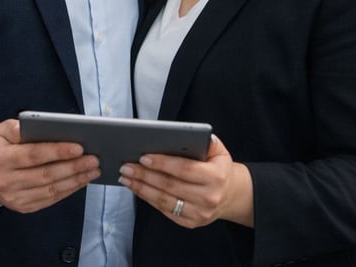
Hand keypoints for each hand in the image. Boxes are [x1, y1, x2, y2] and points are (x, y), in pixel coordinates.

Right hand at [0, 118, 100, 213]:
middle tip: (93, 158)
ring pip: (51, 190)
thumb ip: (18, 127)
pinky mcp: (23, 207)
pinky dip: (68, 190)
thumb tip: (41, 126)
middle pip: (45, 175)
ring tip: (92, 169)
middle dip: (73, 167)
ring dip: (75, 180)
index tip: (78, 147)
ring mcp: (15, 198)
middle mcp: (6, 181)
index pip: (32, 155)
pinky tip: (81, 180)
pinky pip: (50, 199)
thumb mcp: (0, 131)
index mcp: (0, 159)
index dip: (57, 151)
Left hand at [118, 134, 253, 227]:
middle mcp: (209, 198)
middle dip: (144, 175)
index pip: (184, 169)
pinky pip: (164, 210)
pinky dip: (147, 199)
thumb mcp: (218, 151)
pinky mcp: (191, 223)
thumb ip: (205, 140)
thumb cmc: (218, 167)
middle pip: (170, 186)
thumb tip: (186, 133)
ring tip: (125, 177)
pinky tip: (136, 188)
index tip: (143, 157)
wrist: (230, 195)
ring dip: (141, 188)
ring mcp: (200, 213)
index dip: (162, 163)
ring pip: (164, 200)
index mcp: (216, 177)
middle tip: (126, 166)